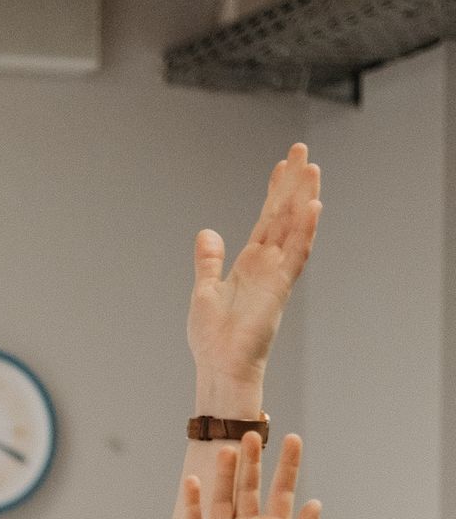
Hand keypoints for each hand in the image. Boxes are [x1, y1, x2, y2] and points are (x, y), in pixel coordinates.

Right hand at [183, 430, 321, 518]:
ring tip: (228, 449)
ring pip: (223, 498)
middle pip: (250, 486)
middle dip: (252, 461)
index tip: (294, 439)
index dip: (289, 464)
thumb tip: (315, 503)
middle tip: (252, 433)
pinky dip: (193, 502)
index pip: (282, 489)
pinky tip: (193, 482)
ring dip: (225, 474)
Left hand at [187, 141, 320, 408]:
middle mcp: (266, 265)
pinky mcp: (279, 289)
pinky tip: (313, 207)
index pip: (266, 220)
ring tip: (312, 168)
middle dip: (293, 183)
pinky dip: (305, 231)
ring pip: (294, 228)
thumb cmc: (212, 339)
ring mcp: (276, 275)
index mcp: (249, 264)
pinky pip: (296, 255)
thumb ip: (209, 261)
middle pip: (283, 215)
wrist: (220, 368)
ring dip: (303, 198)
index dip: (274, 192)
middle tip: (302, 150)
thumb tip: (207, 232)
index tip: (281, 166)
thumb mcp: (204, 290)